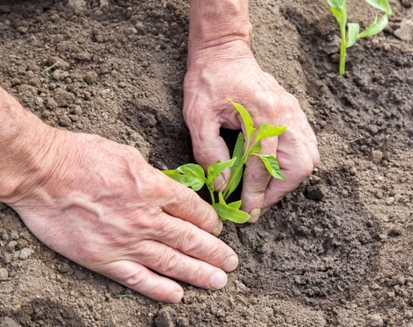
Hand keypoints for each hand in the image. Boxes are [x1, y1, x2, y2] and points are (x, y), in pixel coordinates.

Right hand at [2, 101, 237, 301]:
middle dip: (214, 252)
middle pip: (191, 239)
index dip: (211, 222)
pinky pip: (138, 278)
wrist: (43, 173)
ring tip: (219, 281)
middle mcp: (147, 218)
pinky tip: (178, 295)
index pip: (194, 210)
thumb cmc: (83, 156)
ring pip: (172, 262)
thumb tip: (168, 190)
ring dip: (198, 273)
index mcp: (155, 189)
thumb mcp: (129, 155)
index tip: (218, 229)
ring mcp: (127, 241)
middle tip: (231, 263)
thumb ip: (153, 177)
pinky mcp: (105, 258)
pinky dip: (159, 288)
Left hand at [184, 41, 318, 221]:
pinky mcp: (295, 112)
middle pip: (298, 165)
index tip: (249, 212)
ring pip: (309, 158)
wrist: (225, 52)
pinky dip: (296, 164)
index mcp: (261, 113)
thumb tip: (223, 186)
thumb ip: (209, 153)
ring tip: (266, 189)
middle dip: (279, 190)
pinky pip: (308, 145)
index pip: (263, 165)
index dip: (256, 194)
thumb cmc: (208, 80)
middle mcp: (285, 113)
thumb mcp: (198, 116)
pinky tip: (276, 169)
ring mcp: (294, 112)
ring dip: (289, 180)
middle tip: (259, 202)